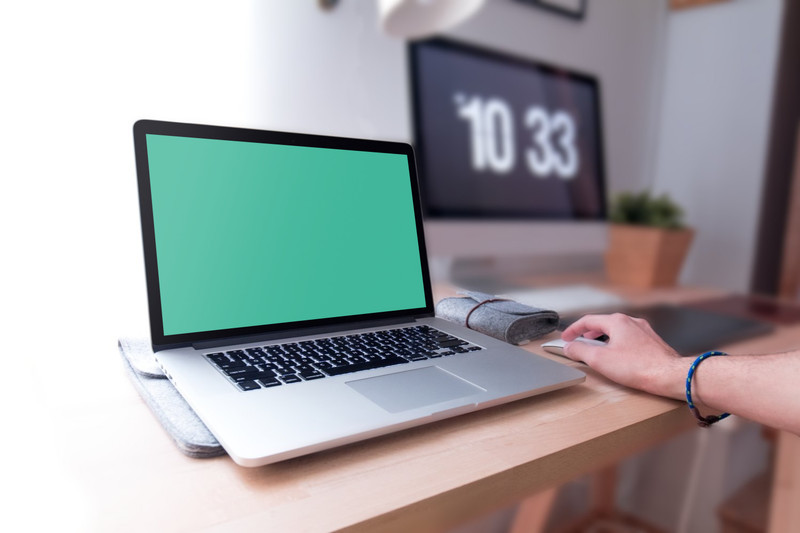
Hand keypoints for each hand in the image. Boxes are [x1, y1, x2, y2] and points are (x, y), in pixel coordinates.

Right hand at [561, 313, 686, 399]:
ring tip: (597, 350)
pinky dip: (617, 344)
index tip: (566, 338)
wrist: (669, 375)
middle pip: (603, 324)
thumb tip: (569, 347)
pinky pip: (629, 339)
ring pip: (617, 331)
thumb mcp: (599, 359)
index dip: (573, 329)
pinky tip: (618, 357)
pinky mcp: (652, 342)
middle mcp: (631, 322)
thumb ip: (580, 351)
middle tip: (579, 343)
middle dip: (588, 334)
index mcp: (617, 321)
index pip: (588, 320)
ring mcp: (644, 331)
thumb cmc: (639, 367)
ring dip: (603, 339)